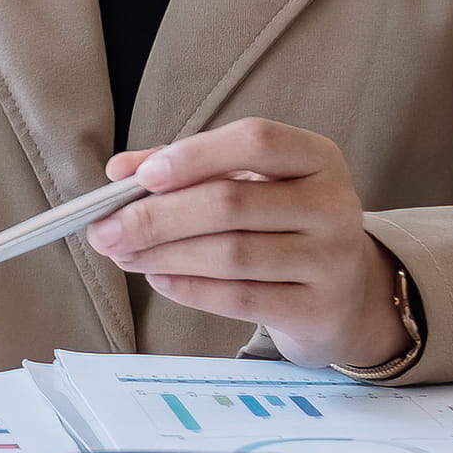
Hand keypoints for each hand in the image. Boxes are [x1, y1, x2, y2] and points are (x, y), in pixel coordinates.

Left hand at [88, 118, 411, 372]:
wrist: (348, 296)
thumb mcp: (251, 184)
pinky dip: (189, 288)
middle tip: (105, 229)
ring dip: (163, 254)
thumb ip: (187, 170)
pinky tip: (158, 278)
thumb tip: (119, 171)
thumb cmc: (284, 226)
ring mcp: (332, 261)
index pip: (256, 141)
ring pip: (230, 254)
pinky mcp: (318, 311)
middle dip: (156, 216)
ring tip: (122, 253)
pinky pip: (239, 298)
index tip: (142, 176)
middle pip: (230, 203)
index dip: (195, 155)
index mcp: (317, 158)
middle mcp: (333, 205)